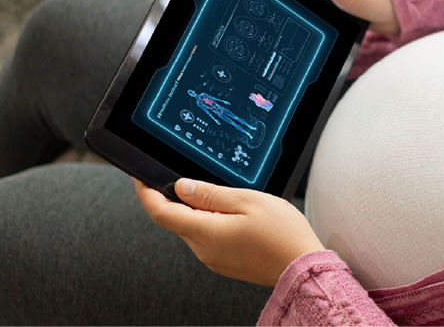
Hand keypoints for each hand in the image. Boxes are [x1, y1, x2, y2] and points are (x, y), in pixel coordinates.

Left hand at [133, 177, 324, 286]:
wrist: (303, 266)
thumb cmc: (282, 235)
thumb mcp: (247, 200)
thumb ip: (211, 193)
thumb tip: (183, 186)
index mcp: (204, 232)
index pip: (160, 211)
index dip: (146, 192)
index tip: (140, 178)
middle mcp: (203, 250)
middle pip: (176, 219)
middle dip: (176, 197)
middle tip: (191, 177)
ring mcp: (214, 259)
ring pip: (193, 228)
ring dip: (198, 210)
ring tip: (226, 197)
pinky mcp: (225, 263)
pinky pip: (208, 238)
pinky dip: (211, 222)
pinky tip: (234, 215)